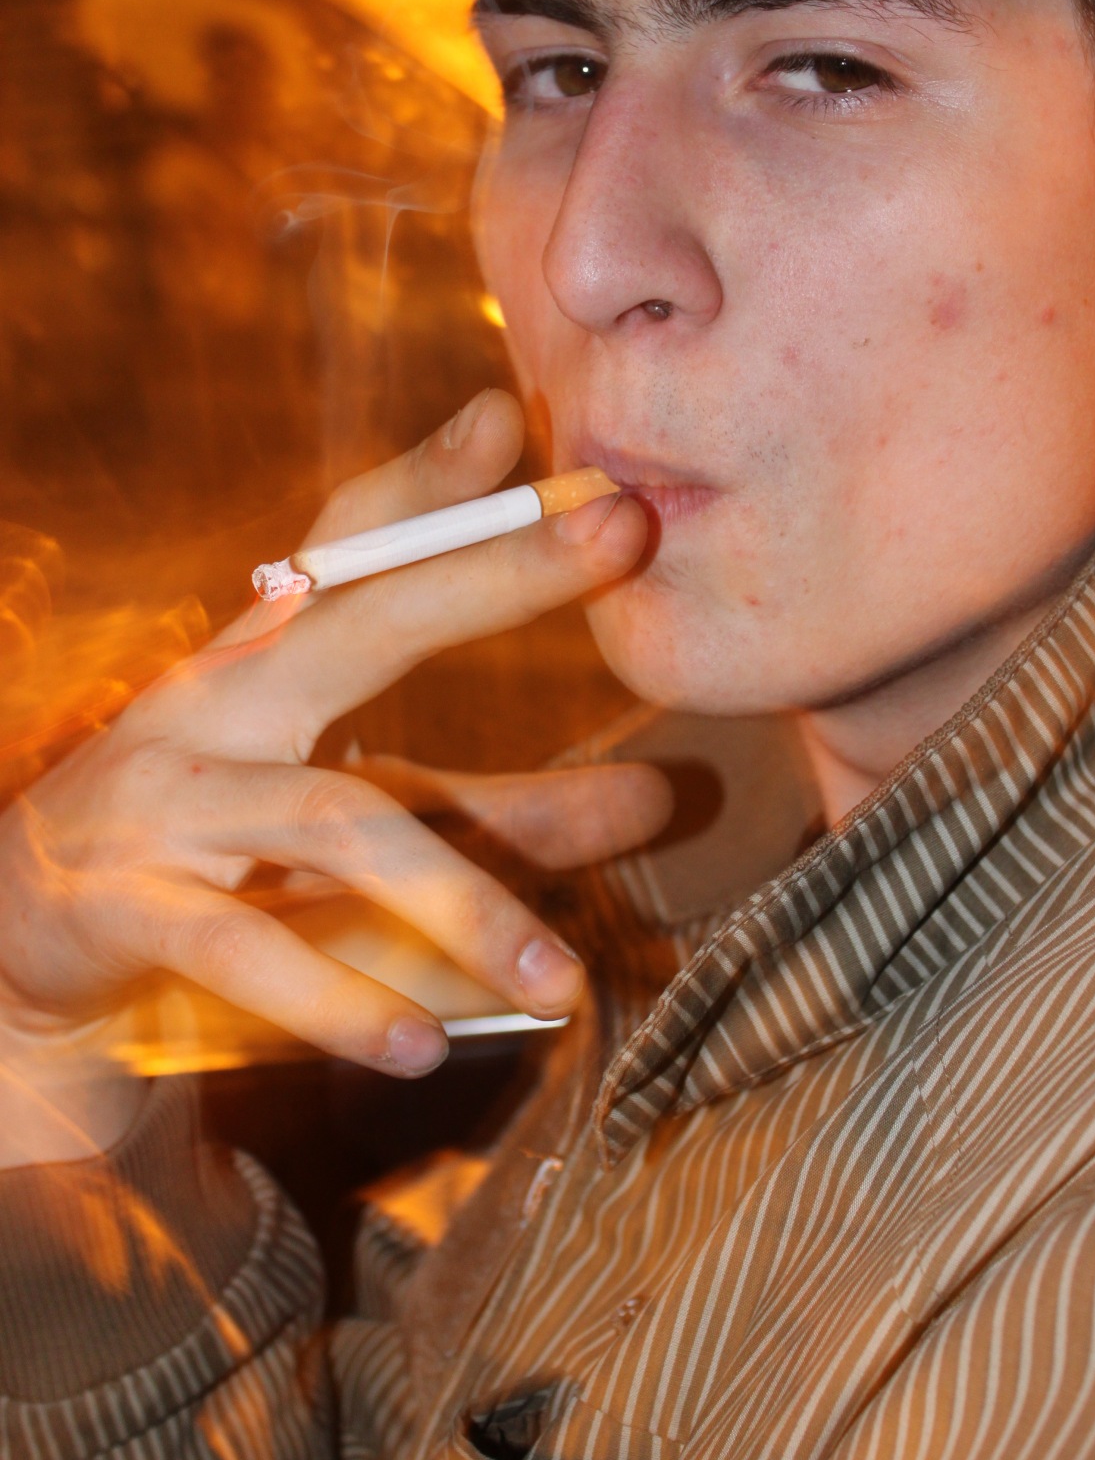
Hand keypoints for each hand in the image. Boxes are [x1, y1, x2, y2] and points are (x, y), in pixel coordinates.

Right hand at [0, 391, 657, 1162]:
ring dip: (465, 899)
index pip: (356, 546)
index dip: (437, 481)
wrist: (19, 934)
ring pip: (339, 820)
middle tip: (622, 532)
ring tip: (562, 980)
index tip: (519, 415)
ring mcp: (171, 798)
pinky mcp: (129, 903)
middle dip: (496, 571)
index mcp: (269, 661)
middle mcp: (221, 702)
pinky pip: (247, 950)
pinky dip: (339, 1002)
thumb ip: (501, 802)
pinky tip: (421, 1044)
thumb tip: (664, 794)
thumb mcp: (359, 816)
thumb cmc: (222, 855)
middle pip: (367, 620)